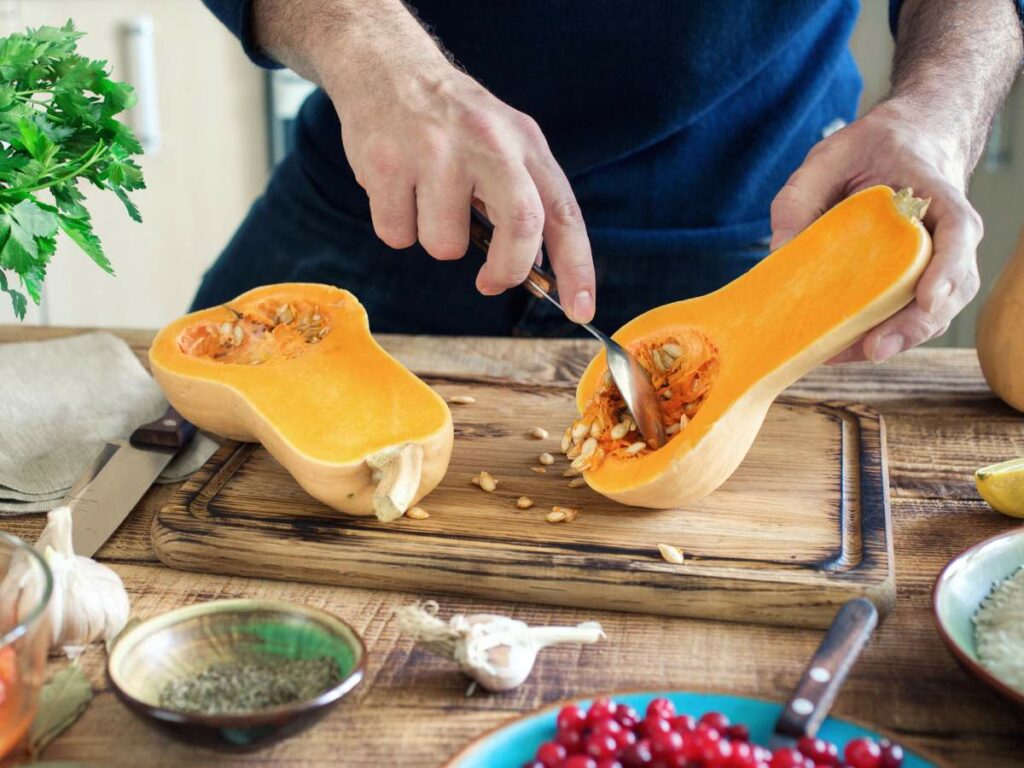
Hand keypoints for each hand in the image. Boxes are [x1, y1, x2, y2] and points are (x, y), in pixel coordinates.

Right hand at [323, 36, 595, 322]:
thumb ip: (525, 198)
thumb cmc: (452, 122)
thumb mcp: (504, 143)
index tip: (582, 310)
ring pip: (445, 245)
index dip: (578, 267)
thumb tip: (537, 270)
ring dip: (435, 240)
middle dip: (507, 270)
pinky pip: (397, 235)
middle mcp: (488, 142)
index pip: (563, 213)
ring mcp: (436, 150)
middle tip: (490, 283)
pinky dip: (396, 228)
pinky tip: (397, 191)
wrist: (385, 67)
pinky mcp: (388, 162)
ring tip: (425, 202)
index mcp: (525, 143)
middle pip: (520, 226)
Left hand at [769, 100, 982, 362]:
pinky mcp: (917, 281)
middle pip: (952, 286)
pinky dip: (882, 333)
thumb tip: (778, 253)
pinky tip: (842, 347)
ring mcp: (938, 261)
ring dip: (896, 338)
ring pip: (935, 310)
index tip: (926, 299)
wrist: (904, 143)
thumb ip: (801, 196)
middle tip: (873, 348)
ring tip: (846, 355)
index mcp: (936, 193)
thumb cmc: (870, 148)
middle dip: (915, 324)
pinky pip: (910, 314)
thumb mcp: (829, 157)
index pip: (958, 231)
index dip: (947, 268)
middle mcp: (949, 233)